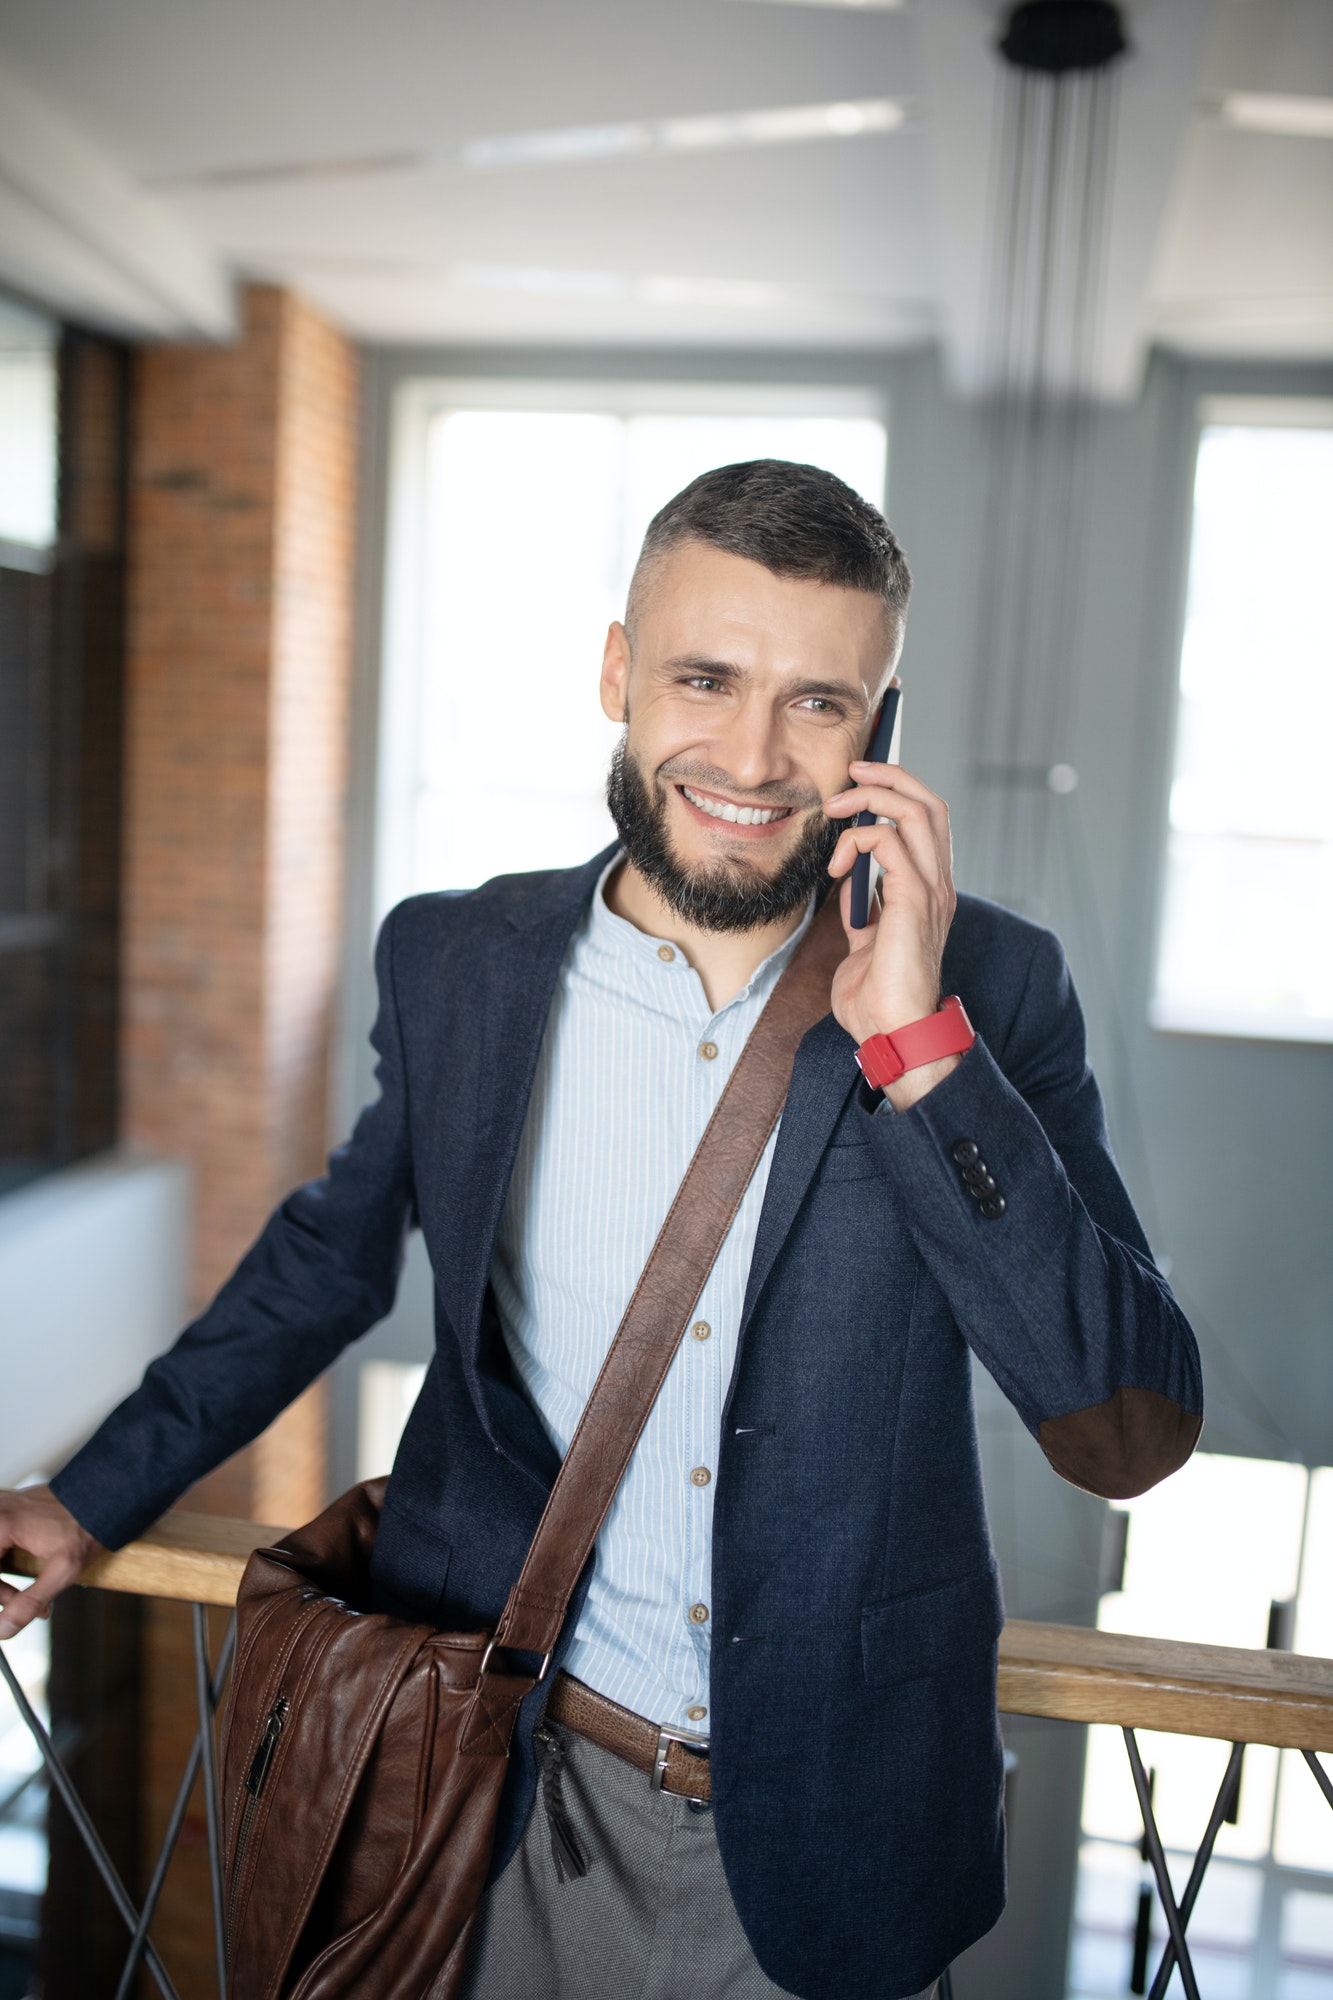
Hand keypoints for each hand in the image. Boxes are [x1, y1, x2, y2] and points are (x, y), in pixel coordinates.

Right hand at [0, 1485, 97, 1640]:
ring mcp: (0, 1510)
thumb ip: (30, 1602)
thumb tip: (3, 1630)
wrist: (104, 1497)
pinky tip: (23, 1579)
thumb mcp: (62, 1571)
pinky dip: (4, 1564)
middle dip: (1, 1591)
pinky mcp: (6, 1513)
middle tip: (20, 1607)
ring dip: (2, 1581)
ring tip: (27, 1598)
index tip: (7, 1614)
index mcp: (1, 1525)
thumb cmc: (86, 1526)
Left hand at [823, 760, 959, 1110]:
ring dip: (871, 799)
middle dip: (888, 777)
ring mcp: (931, 890)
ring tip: (836, 809)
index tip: (858, 783)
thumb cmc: (878, 999)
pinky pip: (891, 842)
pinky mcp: (914, 901)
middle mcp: (938, 885)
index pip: (927, 821)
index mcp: (930, 891)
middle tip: (850, 774)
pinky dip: (859, 840)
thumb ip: (863, 911)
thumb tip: (849, 886)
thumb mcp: (865, 944)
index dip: (898, 791)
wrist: (894, 1034)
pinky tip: (837, 866)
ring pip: (916, 811)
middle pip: (929, 803)